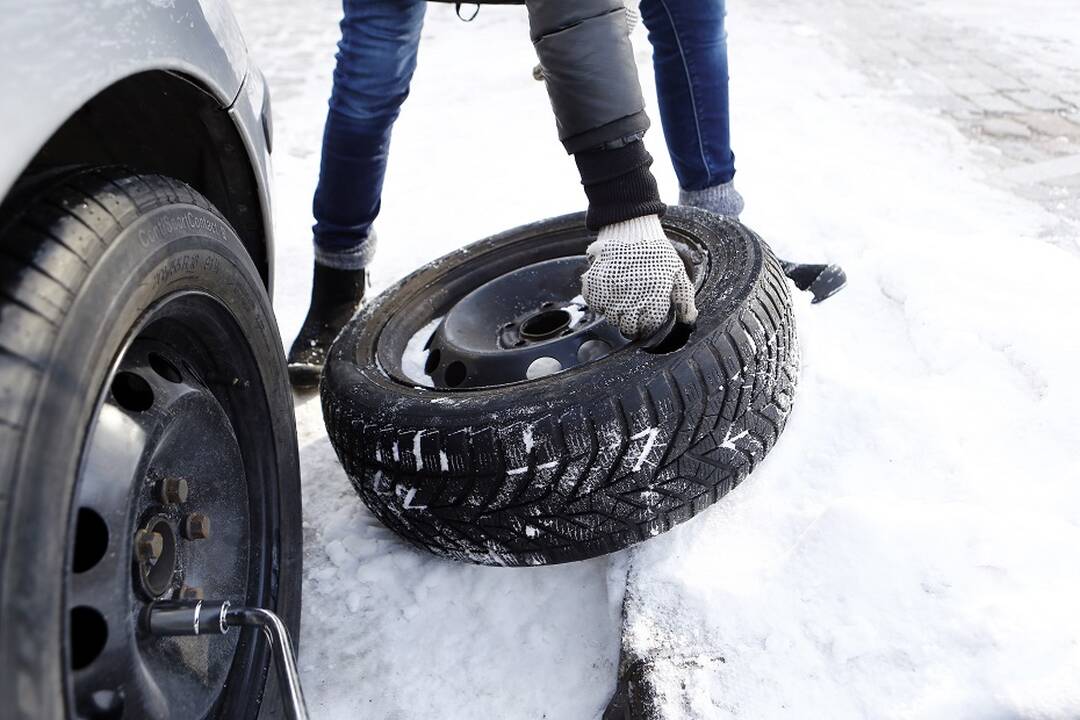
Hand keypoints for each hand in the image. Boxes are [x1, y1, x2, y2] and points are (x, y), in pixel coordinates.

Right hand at [581, 215, 697, 338]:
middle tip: (633, 308)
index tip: (646, 320)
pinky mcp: (593, 281)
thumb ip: (684, 298)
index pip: (646, 328)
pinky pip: (593, 303)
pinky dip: (599, 300)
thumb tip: (689, 319)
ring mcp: (610, 289)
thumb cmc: (656, 251)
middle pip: (625, 326)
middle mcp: (630, 295)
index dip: (646, 326)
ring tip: (622, 296)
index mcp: (653, 296)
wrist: (632, 226)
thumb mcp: (677, 273)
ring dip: (614, 311)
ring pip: (608, 316)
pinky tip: (609, 290)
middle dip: (630, 321)